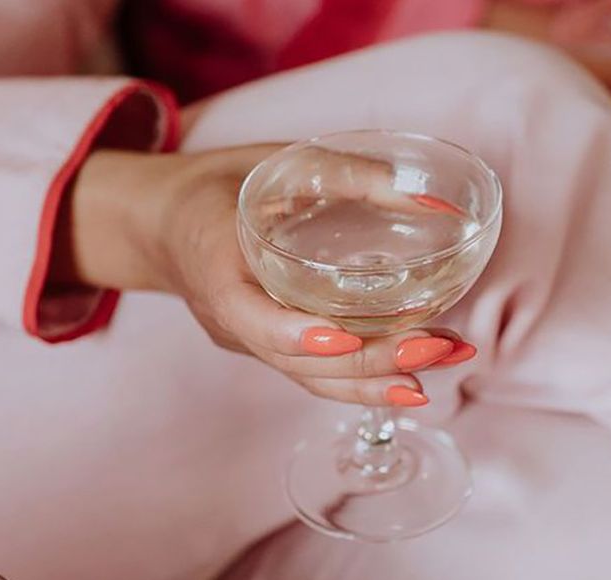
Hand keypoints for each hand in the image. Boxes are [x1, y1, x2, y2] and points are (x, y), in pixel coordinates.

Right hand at [55, 147, 477, 406]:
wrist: (165, 226)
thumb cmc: (216, 188)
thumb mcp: (270, 165)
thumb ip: (343, 177)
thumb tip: (431, 196)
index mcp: (215, 275)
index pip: (255, 321)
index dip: (298, 336)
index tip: (345, 340)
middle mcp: (233, 325)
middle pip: (300, 364)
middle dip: (371, 362)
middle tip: (435, 345)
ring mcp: (251, 345)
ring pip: (313, 380)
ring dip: (381, 381)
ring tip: (445, 361)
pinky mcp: (271, 351)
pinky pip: (315, 377)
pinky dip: (364, 383)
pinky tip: (411, 377)